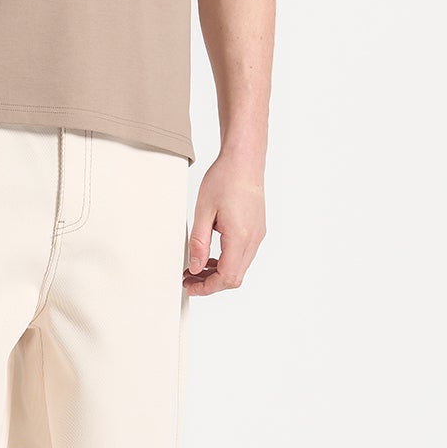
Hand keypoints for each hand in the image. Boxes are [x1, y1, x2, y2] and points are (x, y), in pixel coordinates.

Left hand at [183, 161, 264, 294]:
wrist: (244, 160)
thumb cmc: (225, 178)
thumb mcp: (203, 211)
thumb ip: (199, 243)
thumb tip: (196, 267)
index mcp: (240, 236)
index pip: (226, 277)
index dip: (206, 287)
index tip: (189, 286)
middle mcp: (253, 239)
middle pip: (234, 278)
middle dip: (211, 284)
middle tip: (189, 279)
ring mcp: (257, 235)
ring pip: (239, 268)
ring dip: (218, 273)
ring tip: (196, 268)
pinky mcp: (257, 230)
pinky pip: (243, 255)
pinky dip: (227, 261)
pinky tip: (211, 256)